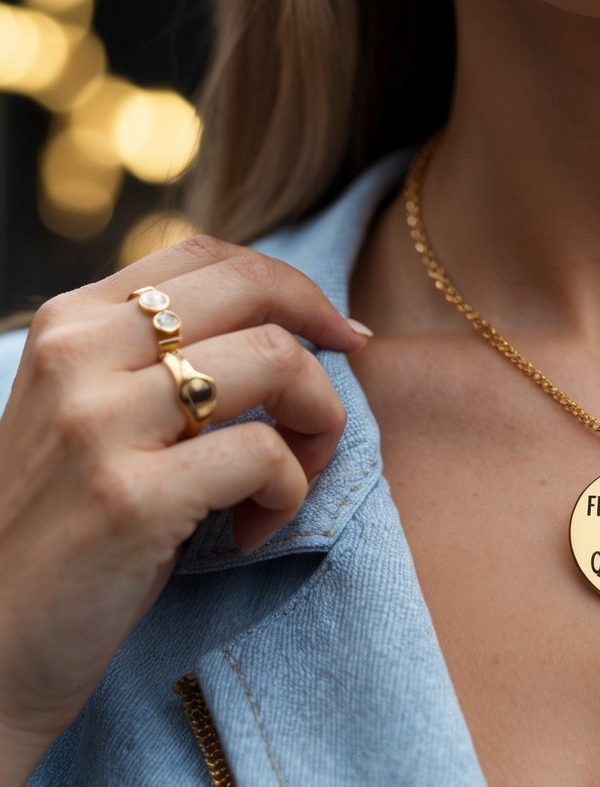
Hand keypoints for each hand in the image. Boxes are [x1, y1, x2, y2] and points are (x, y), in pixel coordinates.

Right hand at [0, 236, 365, 779]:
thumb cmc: (71, 523)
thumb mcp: (97, 412)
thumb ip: (161, 356)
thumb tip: (295, 323)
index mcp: (72, 321)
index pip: (212, 256)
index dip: (297, 290)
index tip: (339, 340)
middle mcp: (79, 353)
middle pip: (257, 294)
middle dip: (324, 351)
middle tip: (325, 416)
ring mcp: (99, 422)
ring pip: (279, 363)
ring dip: (318, 428)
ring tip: (284, 485)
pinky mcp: (130, 498)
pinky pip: (267, 456)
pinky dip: (289, 496)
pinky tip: (251, 531)